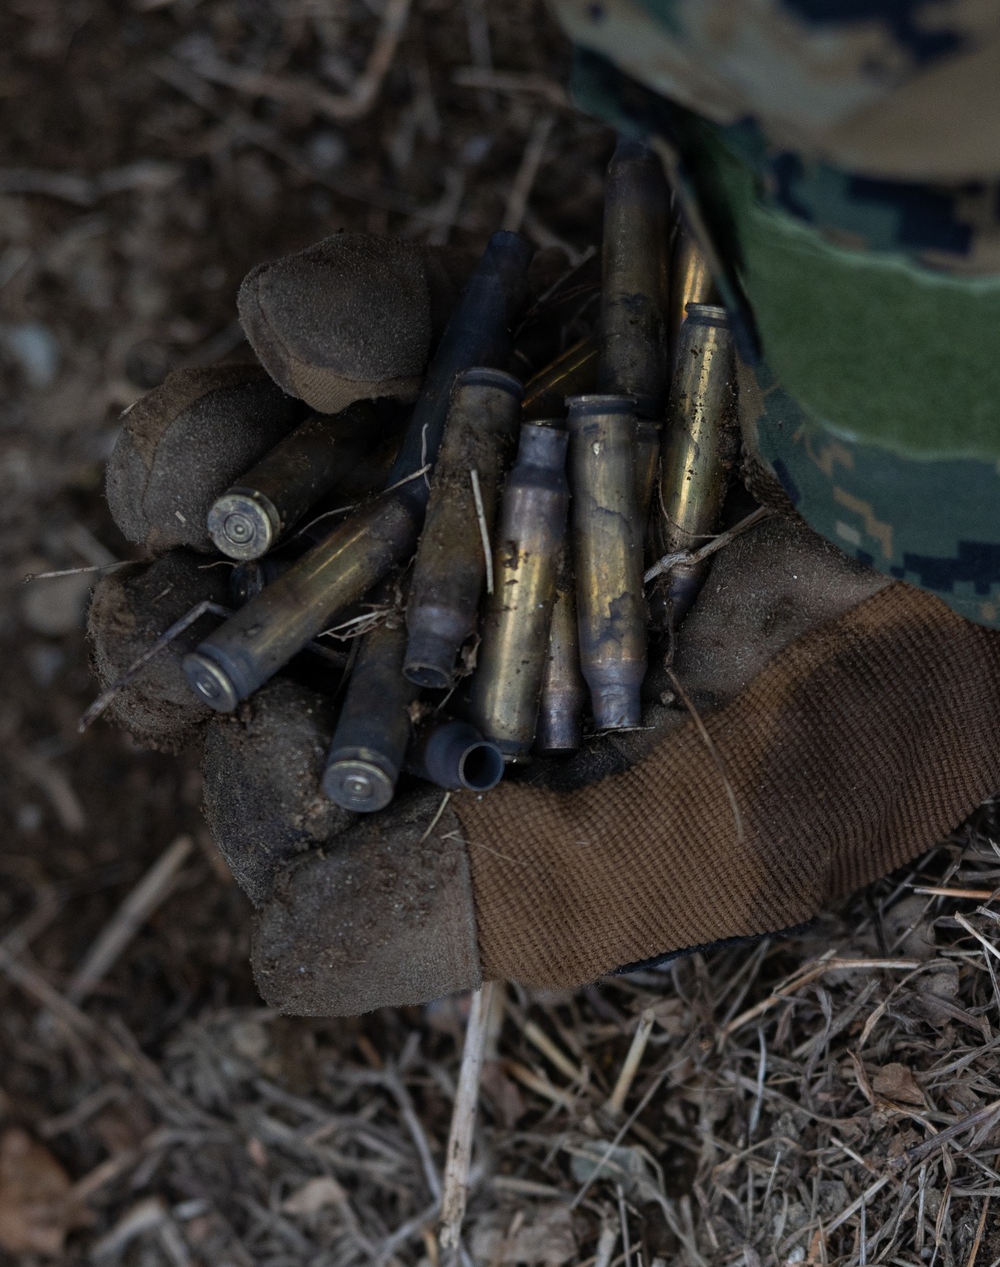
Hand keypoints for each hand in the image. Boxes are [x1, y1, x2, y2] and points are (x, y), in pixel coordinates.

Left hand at [87, 233, 999, 1013]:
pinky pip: (359, 323)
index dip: (259, 786)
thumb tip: (278, 947)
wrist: (983, 478)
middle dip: (179, 633)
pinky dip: (323, 319)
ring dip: (200, 474)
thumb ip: (520, 907)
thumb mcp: (727, 837)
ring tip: (213, 482)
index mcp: (488, 778)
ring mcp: (459, 484)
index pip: (301, 811)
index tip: (284, 735)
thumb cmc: (887, 682)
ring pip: (263, 481)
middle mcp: (455, 635)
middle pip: (249, 642)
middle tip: (176, 614)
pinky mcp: (491, 345)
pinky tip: (315, 338)